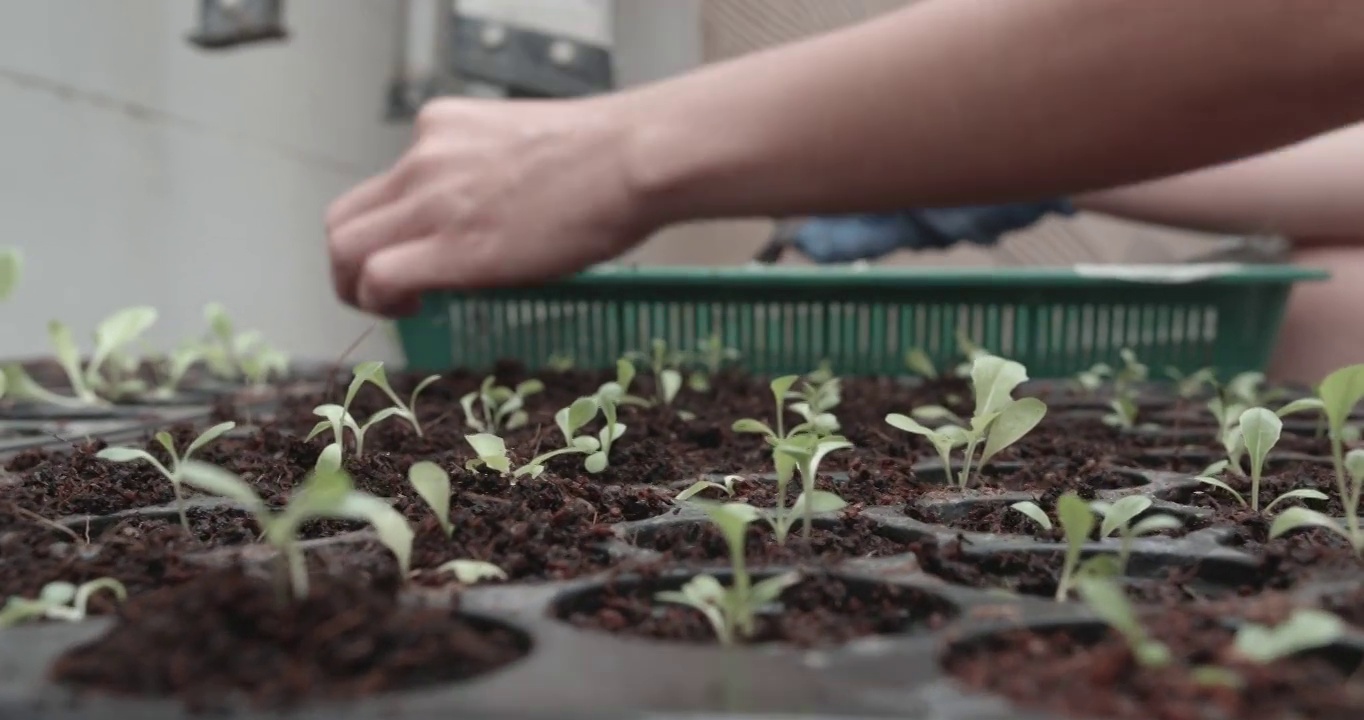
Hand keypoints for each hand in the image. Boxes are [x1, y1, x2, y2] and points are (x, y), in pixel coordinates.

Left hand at [326, 96, 651, 316]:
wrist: (631, 158)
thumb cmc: (607, 156)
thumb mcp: (528, 147)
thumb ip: (491, 174)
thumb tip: (496, 216)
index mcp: (442, 128)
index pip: (384, 183)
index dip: (388, 228)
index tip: (416, 251)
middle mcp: (423, 158)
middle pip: (344, 218)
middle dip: (352, 262)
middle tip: (383, 289)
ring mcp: (429, 200)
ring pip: (345, 249)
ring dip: (357, 288)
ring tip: (397, 307)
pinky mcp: (447, 245)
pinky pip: (377, 278)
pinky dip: (380, 302)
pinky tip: (414, 311)